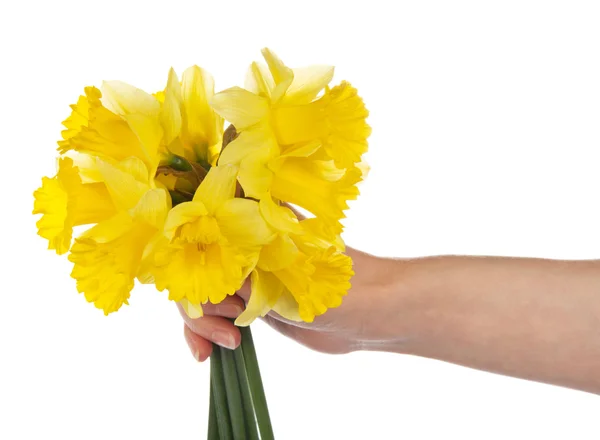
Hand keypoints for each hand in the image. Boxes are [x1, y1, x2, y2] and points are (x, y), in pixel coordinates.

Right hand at [179, 247, 406, 360]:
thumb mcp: (281, 273)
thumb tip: (192, 259)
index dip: (186, 262)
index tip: (198, 291)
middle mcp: (243, 244)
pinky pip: (214, 316)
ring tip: (232, 343)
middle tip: (230, 327)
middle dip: (200, 304)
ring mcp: (245, 274)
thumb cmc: (334, 283)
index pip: (196, 232)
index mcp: (251, 219)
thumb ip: (237, 265)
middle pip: (192, 268)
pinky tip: (207, 354)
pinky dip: (205, 334)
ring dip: (203, 324)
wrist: (369, 315)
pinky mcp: (250, 302)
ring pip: (201, 295)